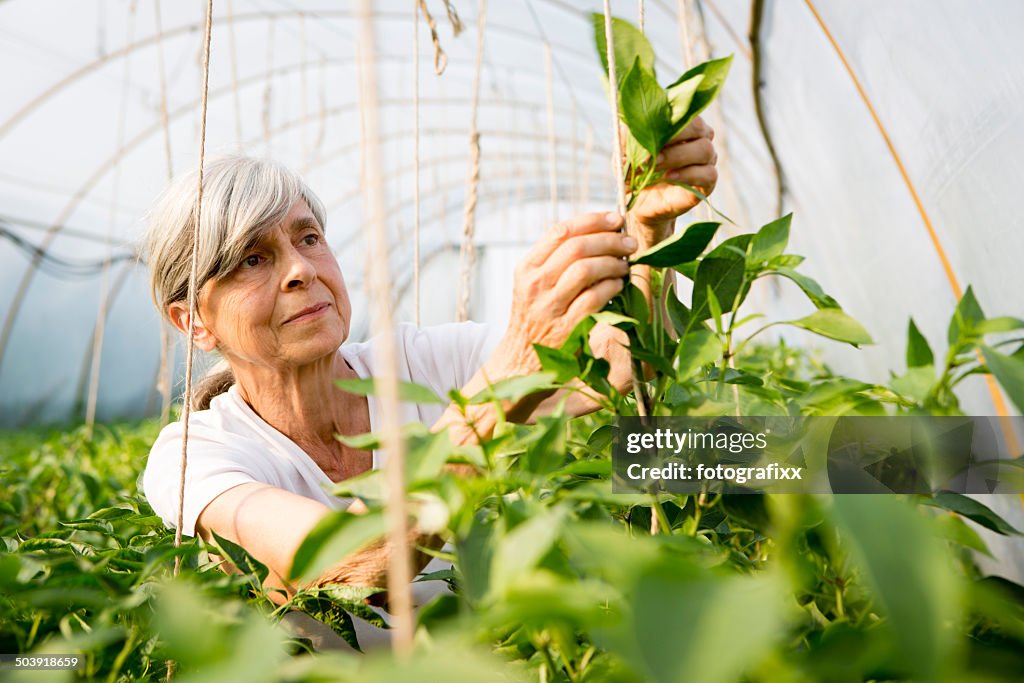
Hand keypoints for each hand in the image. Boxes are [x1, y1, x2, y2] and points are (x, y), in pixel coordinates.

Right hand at [497, 212, 637, 372]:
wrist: (521, 360)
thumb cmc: (535, 317)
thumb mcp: (534, 285)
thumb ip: (555, 260)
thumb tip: (597, 231)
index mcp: (527, 268)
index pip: (560, 231)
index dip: (592, 221)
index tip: (615, 219)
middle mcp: (534, 284)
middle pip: (577, 247)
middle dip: (609, 240)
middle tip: (630, 242)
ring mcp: (548, 307)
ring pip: (585, 269)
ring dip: (613, 262)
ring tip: (625, 265)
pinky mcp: (565, 328)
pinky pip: (594, 298)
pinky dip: (611, 287)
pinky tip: (619, 285)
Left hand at [628, 116, 717, 233]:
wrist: (640, 204)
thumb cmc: (635, 172)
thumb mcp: (624, 154)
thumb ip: (626, 138)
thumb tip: (628, 125)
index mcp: (681, 125)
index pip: (685, 111)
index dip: (669, 119)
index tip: (648, 130)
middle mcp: (699, 138)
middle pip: (699, 127)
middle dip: (676, 136)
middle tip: (653, 152)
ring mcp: (706, 160)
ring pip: (705, 149)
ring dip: (678, 156)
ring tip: (656, 165)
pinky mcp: (708, 182)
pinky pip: (708, 173)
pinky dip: (688, 174)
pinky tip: (670, 178)